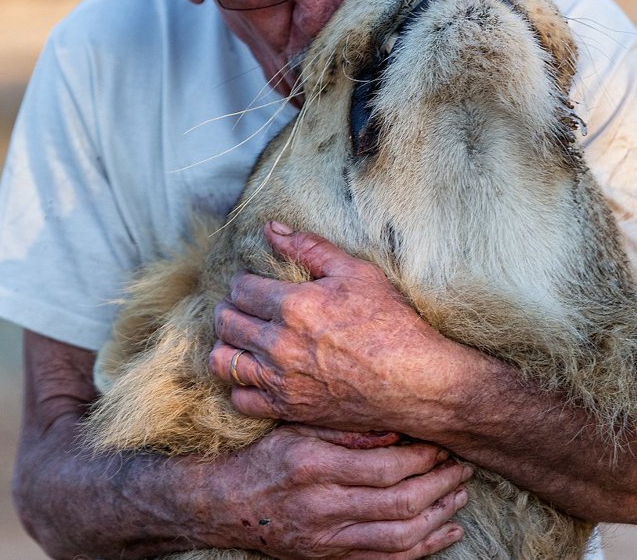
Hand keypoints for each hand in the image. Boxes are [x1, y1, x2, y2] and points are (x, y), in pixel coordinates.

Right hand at [199, 423, 470, 557]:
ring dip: (438, 516)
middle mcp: (322, 505)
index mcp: (314, 465)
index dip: (422, 457)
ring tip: (460, 495)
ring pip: (400, 537)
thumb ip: (345, 426)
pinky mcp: (331, 559)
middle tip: (462, 467)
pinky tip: (446, 532)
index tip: (443, 442)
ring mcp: (327, 539)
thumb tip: (396, 426)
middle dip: (439, 485)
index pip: (384, 466)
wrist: (229, 504)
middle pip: (399, 503)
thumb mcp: (297, 426)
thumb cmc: (267, 455)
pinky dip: (424, 548)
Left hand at [211, 222, 461, 433]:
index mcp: (293, 305)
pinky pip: (240, 399)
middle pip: (226, 322)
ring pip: (222, 361)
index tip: (254, 284)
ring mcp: (280, 380)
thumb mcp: (355, 271)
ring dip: (228, 345)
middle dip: (230, 309)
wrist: (414, 381)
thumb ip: (309, 247)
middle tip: (245, 307)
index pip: (240, 289)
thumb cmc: (390, 322)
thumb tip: (271, 228)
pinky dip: (241, 385)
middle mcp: (278, 344)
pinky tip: (257, 372)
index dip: (244, 282)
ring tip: (243, 338)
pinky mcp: (288, 409)